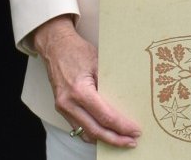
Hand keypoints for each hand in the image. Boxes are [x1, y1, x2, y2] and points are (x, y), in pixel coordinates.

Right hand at [32, 16, 140, 147]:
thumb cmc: (77, 51)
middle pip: (95, 130)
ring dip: (103, 139)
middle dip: (115, 139)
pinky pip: (78, 127)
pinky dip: (92, 132)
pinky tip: (105, 132)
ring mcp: (63, 108)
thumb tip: (126, 102)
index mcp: (79, 91)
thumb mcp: (99, 63)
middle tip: (131, 142)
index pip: (105, 117)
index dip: (122, 127)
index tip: (135, 131)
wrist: (55, 47)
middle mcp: (69, 103)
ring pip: (85, 133)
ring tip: (120, 139)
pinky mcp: (62, 109)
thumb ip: (110, 84)